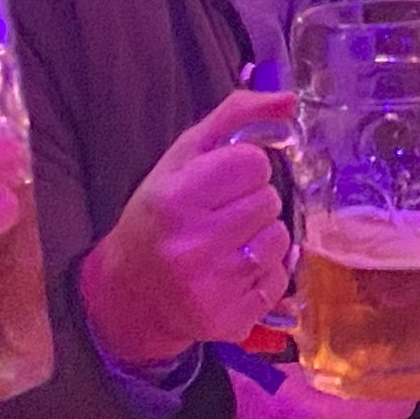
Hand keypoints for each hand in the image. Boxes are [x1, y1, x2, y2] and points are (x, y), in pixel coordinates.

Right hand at [78, 89, 296, 366]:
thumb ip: (234, 118)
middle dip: (251, 202)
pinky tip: (232, 272)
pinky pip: (280, 277)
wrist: (131, 294)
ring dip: (261, 236)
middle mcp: (194, 244)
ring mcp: (214, 286)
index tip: (220, 181)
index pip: (254, 162)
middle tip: (220, 215)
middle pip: (270, 200)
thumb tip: (288, 99)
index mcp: (176, 198)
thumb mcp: (180, 159)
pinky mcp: (232, 319)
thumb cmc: (158, 215)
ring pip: (281, 238)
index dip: (242, 168)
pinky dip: (263, 272)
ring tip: (227, 243)